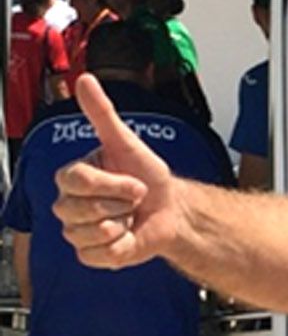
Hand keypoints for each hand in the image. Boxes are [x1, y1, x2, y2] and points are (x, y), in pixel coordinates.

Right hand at [52, 73, 184, 269]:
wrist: (170, 211)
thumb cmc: (148, 177)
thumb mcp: (127, 142)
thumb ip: (102, 113)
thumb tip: (85, 80)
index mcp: (72, 177)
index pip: (77, 181)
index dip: (112, 184)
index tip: (135, 182)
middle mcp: (69, 204)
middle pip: (80, 209)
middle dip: (119, 204)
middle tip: (134, 200)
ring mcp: (77, 231)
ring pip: (89, 233)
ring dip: (120, 225)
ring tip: (129, 217)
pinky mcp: (90, 255)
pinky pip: (98, 255)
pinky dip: (120, 247)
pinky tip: (127, 236)